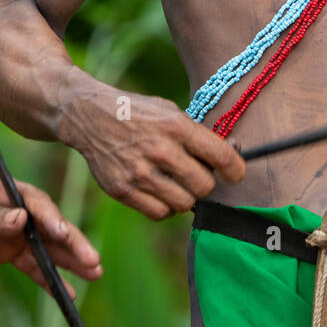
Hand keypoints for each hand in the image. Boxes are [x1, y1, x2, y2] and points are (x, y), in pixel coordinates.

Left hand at [0, 175, 101, 298]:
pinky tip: (68, 293)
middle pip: (51, 228)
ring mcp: (19, 232)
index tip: (63, 233)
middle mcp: (20, 211)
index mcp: (9, 191)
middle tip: (93, 260)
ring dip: (72, 263)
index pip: (37, 204)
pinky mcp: (14, 252)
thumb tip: (22, 218)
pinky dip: (50, 280)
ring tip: (95, 274)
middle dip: (74, 245)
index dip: (52, 219)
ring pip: (49, 249)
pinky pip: (34, 267)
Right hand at [67, 91, 245, 220]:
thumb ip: (198, 135)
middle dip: (207, 183)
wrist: (90, 116)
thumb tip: (233, 156)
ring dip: (187, 197)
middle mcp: (159, 149)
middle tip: (199, 176)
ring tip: (179, 184)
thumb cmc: (139, 114)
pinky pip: (159, 214)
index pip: (221, 156)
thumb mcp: (171, 112)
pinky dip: (166, 207)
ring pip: (184, 204)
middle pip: (204, 186)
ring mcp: (138, 172)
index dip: (236, 170)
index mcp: (176, 125)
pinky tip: (161, 192)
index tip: (236, 174)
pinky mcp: (122, 190)